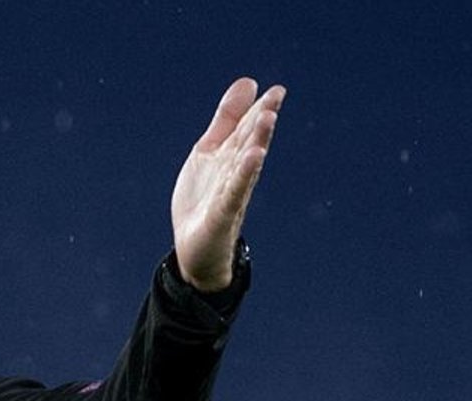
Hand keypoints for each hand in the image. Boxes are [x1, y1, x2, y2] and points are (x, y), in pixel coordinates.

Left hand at [171, 78, 285, 291]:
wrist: (194, 247)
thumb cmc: (203, 198)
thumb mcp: (209, 151)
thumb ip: (226, 119)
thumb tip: (248, 82)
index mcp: (231, 157)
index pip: (247, 130)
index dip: (260, 109)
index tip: (276, 90)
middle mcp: (236, 173)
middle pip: (250, 143)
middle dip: (261, 121)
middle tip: (275, 97)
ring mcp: (230, 193)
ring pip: (246, 164)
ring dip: (257, 142)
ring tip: (267, 118)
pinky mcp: (221, 213)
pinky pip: (234, 191)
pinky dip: (243, 174)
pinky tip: (253, 158)